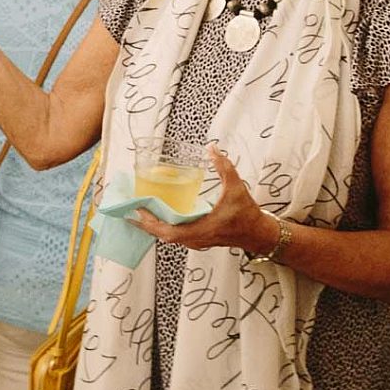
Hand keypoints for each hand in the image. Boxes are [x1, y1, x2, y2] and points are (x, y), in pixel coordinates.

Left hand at [136, 145, 278, 255]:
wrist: (258, 233)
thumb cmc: (247, 214)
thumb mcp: (236, 187)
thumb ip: (224, 167)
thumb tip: (212, 148)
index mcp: (202, 229)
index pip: (169, 232)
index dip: (151, 222)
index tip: (137, 210)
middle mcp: (196, 239)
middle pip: (162, 235)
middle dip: (145, 224)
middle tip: (130, 208)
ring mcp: (196, 240)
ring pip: (168, 236)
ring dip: (153, 226)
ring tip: (139, 210)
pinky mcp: (198, 238)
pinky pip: (175, 235)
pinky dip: (163, 226)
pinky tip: (158, 214)